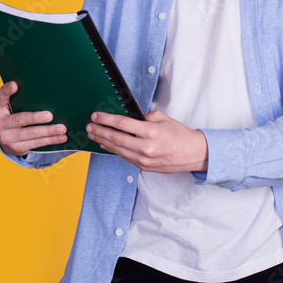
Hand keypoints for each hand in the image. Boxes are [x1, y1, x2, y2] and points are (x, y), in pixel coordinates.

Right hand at [0, 81, 66, 156]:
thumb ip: (19, 96)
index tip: (15, 85)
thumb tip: (42, 87)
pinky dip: (50, 140)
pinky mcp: (17, 147)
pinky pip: (36, 143)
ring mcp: (7, 137)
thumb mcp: (9, 105)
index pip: (0, 97)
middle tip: (49, 116)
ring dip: (48, 131)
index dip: (6, 91)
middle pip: (19, 119)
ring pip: (31, 134)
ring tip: (62, 128)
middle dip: (35, 118)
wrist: (5, 138)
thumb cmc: (12, 114)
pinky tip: (61, 137)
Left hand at [86, 110, 207, 173]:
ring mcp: (144, 159)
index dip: (106, 119)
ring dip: (103, 141)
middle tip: (89, 126)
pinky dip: (114, 150)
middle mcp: (146, 147)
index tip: (96, 116)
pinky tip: (107, 144)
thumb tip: (129, 118)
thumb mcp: (163, 118)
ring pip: (117, 149)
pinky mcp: (144, 167)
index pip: (122, 124)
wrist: (193, 154)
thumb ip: (144, 117)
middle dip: (100, 131)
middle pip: (116, 138)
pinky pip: (124, 157)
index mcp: (151, 132)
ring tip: (93, 134)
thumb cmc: (180, 135)